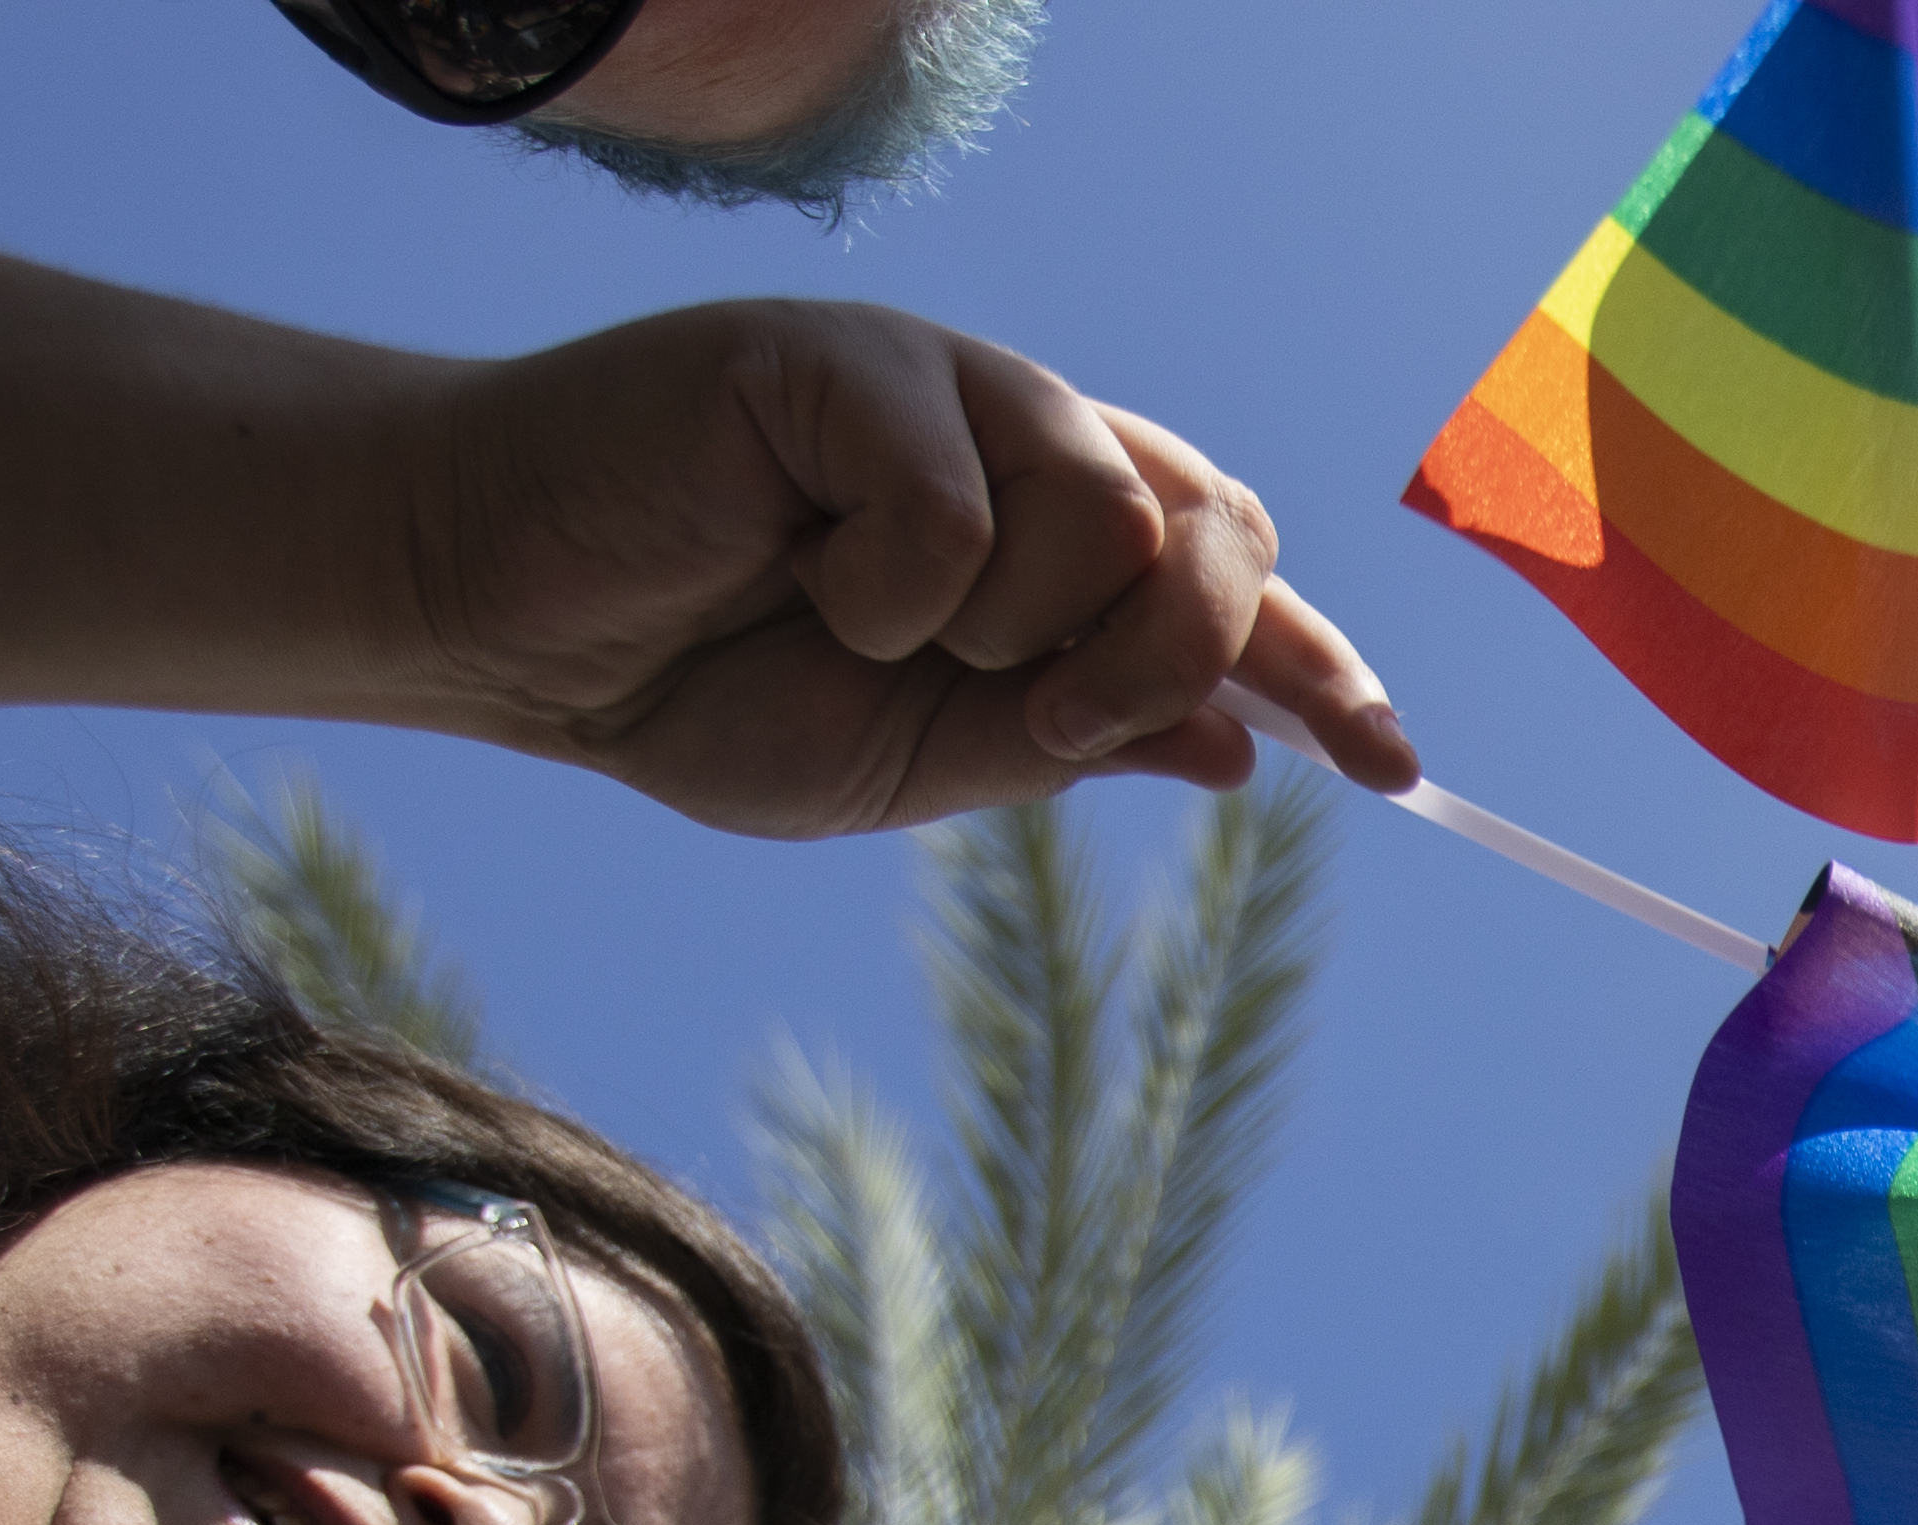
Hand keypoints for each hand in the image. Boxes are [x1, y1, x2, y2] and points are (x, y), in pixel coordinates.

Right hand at [393, 301, 1411, 837]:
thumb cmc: (705, 684)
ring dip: (1014, 628)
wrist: (522, 634)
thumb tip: (1249, 745)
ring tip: (875, 634)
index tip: (1396, 769)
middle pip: (1218, 533)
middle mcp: (1025, 444)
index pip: (1235, 587)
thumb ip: (1077, 734)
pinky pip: (957, 501)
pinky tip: (797, 572)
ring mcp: (942, 390)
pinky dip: (888, 587)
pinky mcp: (847, 362)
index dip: (1324, 671)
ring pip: (1113, 509)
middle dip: (1166, 657)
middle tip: (1039, 714)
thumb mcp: (923, 751)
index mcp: (1056, 538)